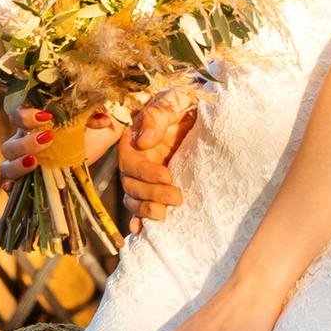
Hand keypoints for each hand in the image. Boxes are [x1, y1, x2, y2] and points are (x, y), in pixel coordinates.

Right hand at [0, 110, 120, 196]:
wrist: (94, 141)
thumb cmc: (84, 125)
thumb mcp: (88, 118)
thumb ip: (92, 116)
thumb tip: (102, 122)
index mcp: (32, 122)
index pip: (16, 114)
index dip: (25, 116)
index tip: (46, 117)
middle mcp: (24, 141)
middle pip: (9, 145)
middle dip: (25, 143)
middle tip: (48, 139)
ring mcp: (26, 161)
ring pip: (6, 165)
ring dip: (17, 165)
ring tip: (35, 162)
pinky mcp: (32, 178)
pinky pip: (13, 184)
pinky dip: (10, 187)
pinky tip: (12, 188)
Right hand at [119, 85, 199, 227]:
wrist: (200, 112)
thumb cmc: (186, 101)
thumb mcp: (175, 99)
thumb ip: (159, 114)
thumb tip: (145, 142)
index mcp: (134, 139)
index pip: (131, 161)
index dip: (146, 172)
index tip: (167, 176)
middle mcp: (135, 160)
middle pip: (131, 184)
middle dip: (151, 194)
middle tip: (176, 198)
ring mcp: (144, 176)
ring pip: (133, 199)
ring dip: (145, 210)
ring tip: (164, 215)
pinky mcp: (154, 187)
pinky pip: (140, 207)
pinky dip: (139, 220)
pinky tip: (142, 231)